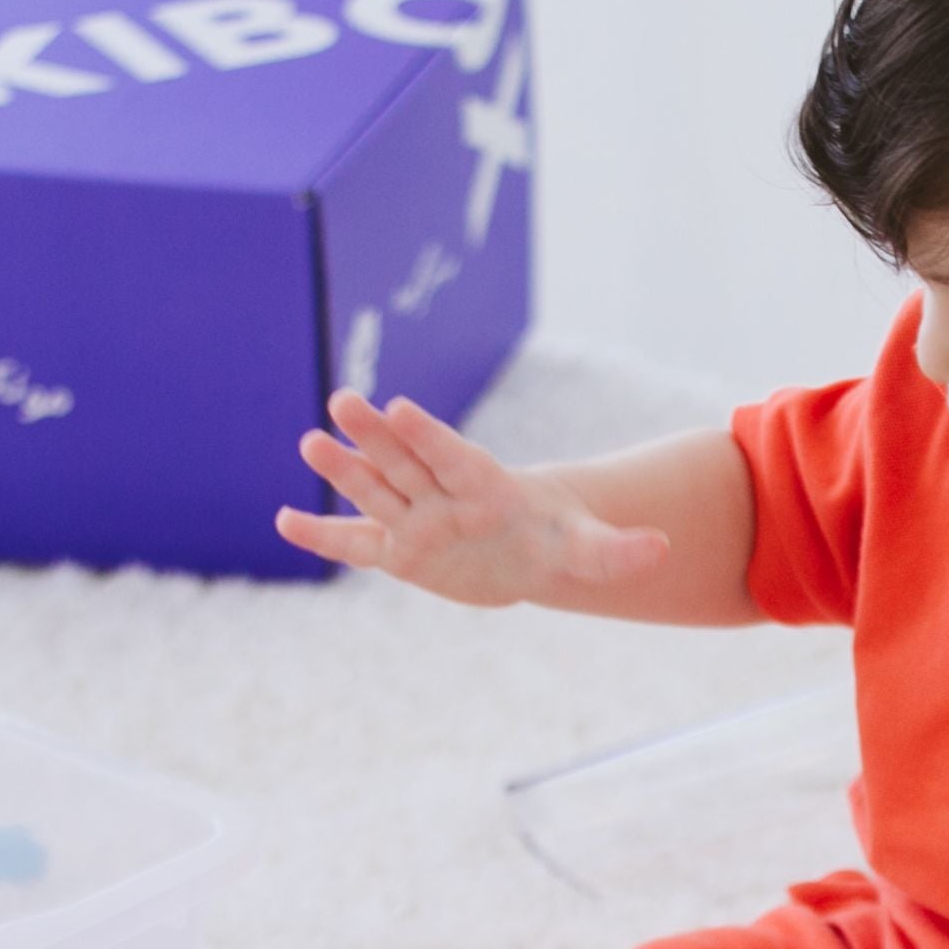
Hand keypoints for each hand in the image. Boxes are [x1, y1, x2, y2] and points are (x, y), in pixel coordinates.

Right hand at [274, 390, 667, 605]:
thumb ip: (618, 549)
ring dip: (343, 468)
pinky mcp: (398, 549)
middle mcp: (441, 493)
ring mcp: (415, 518)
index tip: (401, 406)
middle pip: (404, 459)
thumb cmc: (557, 539)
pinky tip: (285, 522)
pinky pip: (355, 542)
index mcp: (484, 484)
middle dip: (375, 432)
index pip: (452, 454)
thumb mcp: (588, 549)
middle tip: (346, 399)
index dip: (428, 433)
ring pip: (374, 489)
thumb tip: (663, 549)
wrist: (528, 547)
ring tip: (310, 441)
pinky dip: (322, 535)